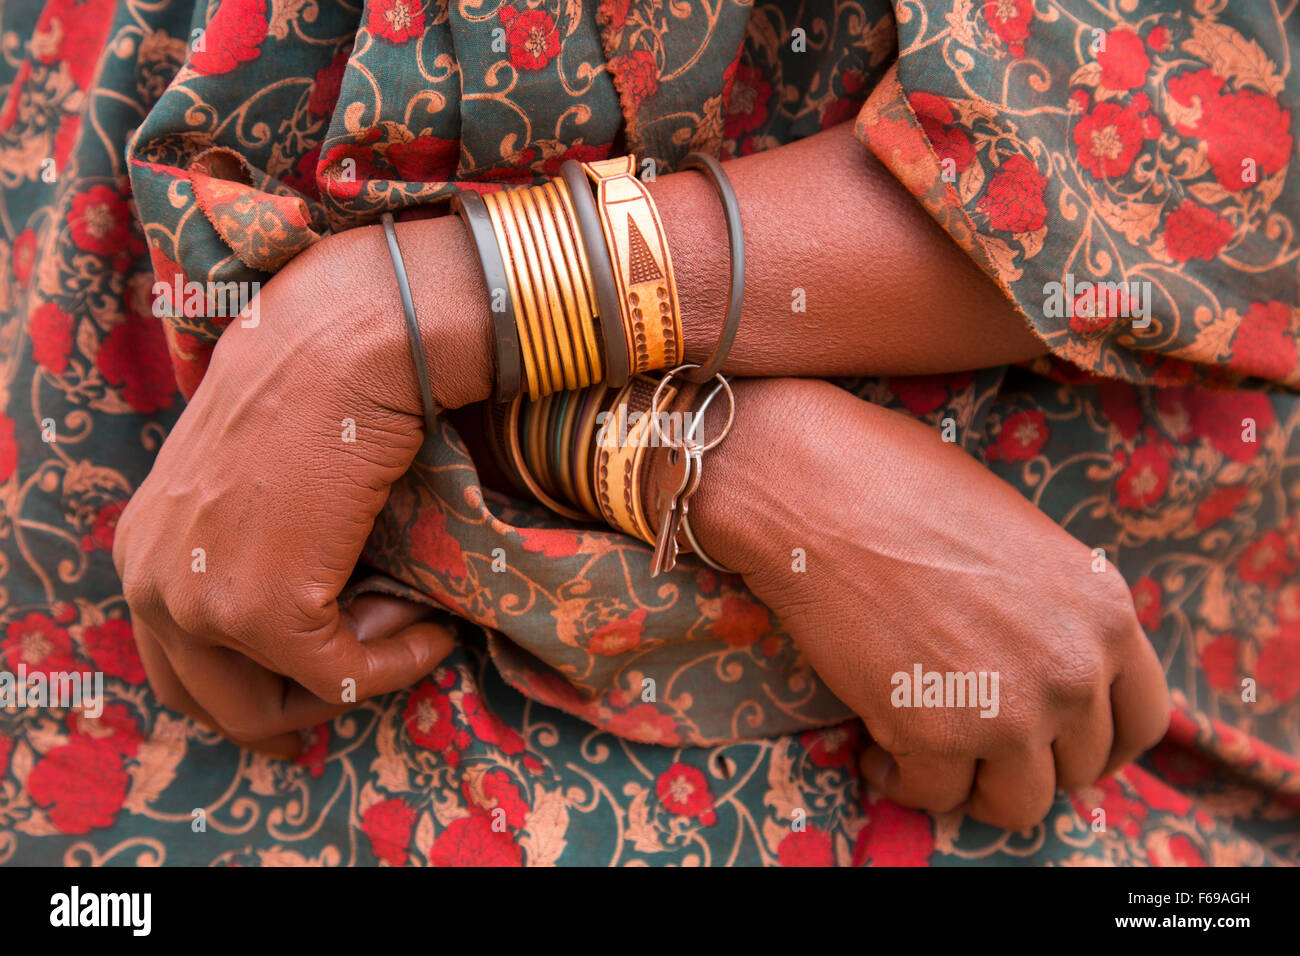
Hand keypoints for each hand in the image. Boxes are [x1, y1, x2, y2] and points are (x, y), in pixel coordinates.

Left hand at [113, 222, 479, 755]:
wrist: (343, 346)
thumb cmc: (313, 392)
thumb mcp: (251, 481)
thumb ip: (248, 547)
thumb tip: (323, 608)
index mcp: (143, 550)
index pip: (179, 665)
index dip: (257, 684)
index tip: (331, 666)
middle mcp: (153, 584)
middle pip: (214, 704)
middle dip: (297, 707)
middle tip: (364, 676)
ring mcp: (205, 604)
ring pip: (274, 708)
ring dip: (353, 680)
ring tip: (406, 626)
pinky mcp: (269, 614)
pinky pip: (345, 678)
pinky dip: (399, 665)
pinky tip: (433, 627)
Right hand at [681, 378, 1170, 830]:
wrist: (816, 490)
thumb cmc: (903, 486)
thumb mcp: (1021, 538)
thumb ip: (1052, 610)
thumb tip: (1039, 665)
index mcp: (1106, 611)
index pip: (1143, 718)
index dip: (1098, 742)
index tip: (1056, 744)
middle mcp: (1075, 669)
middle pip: (1080, 769)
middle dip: (1025, 760)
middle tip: (973, 740)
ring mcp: (1011, 710)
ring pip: (1018, 803)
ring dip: (972, 784)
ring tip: (924, 751)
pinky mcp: (936, 736)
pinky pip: (935, 796)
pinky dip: (901, 779)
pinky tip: (875, 746)